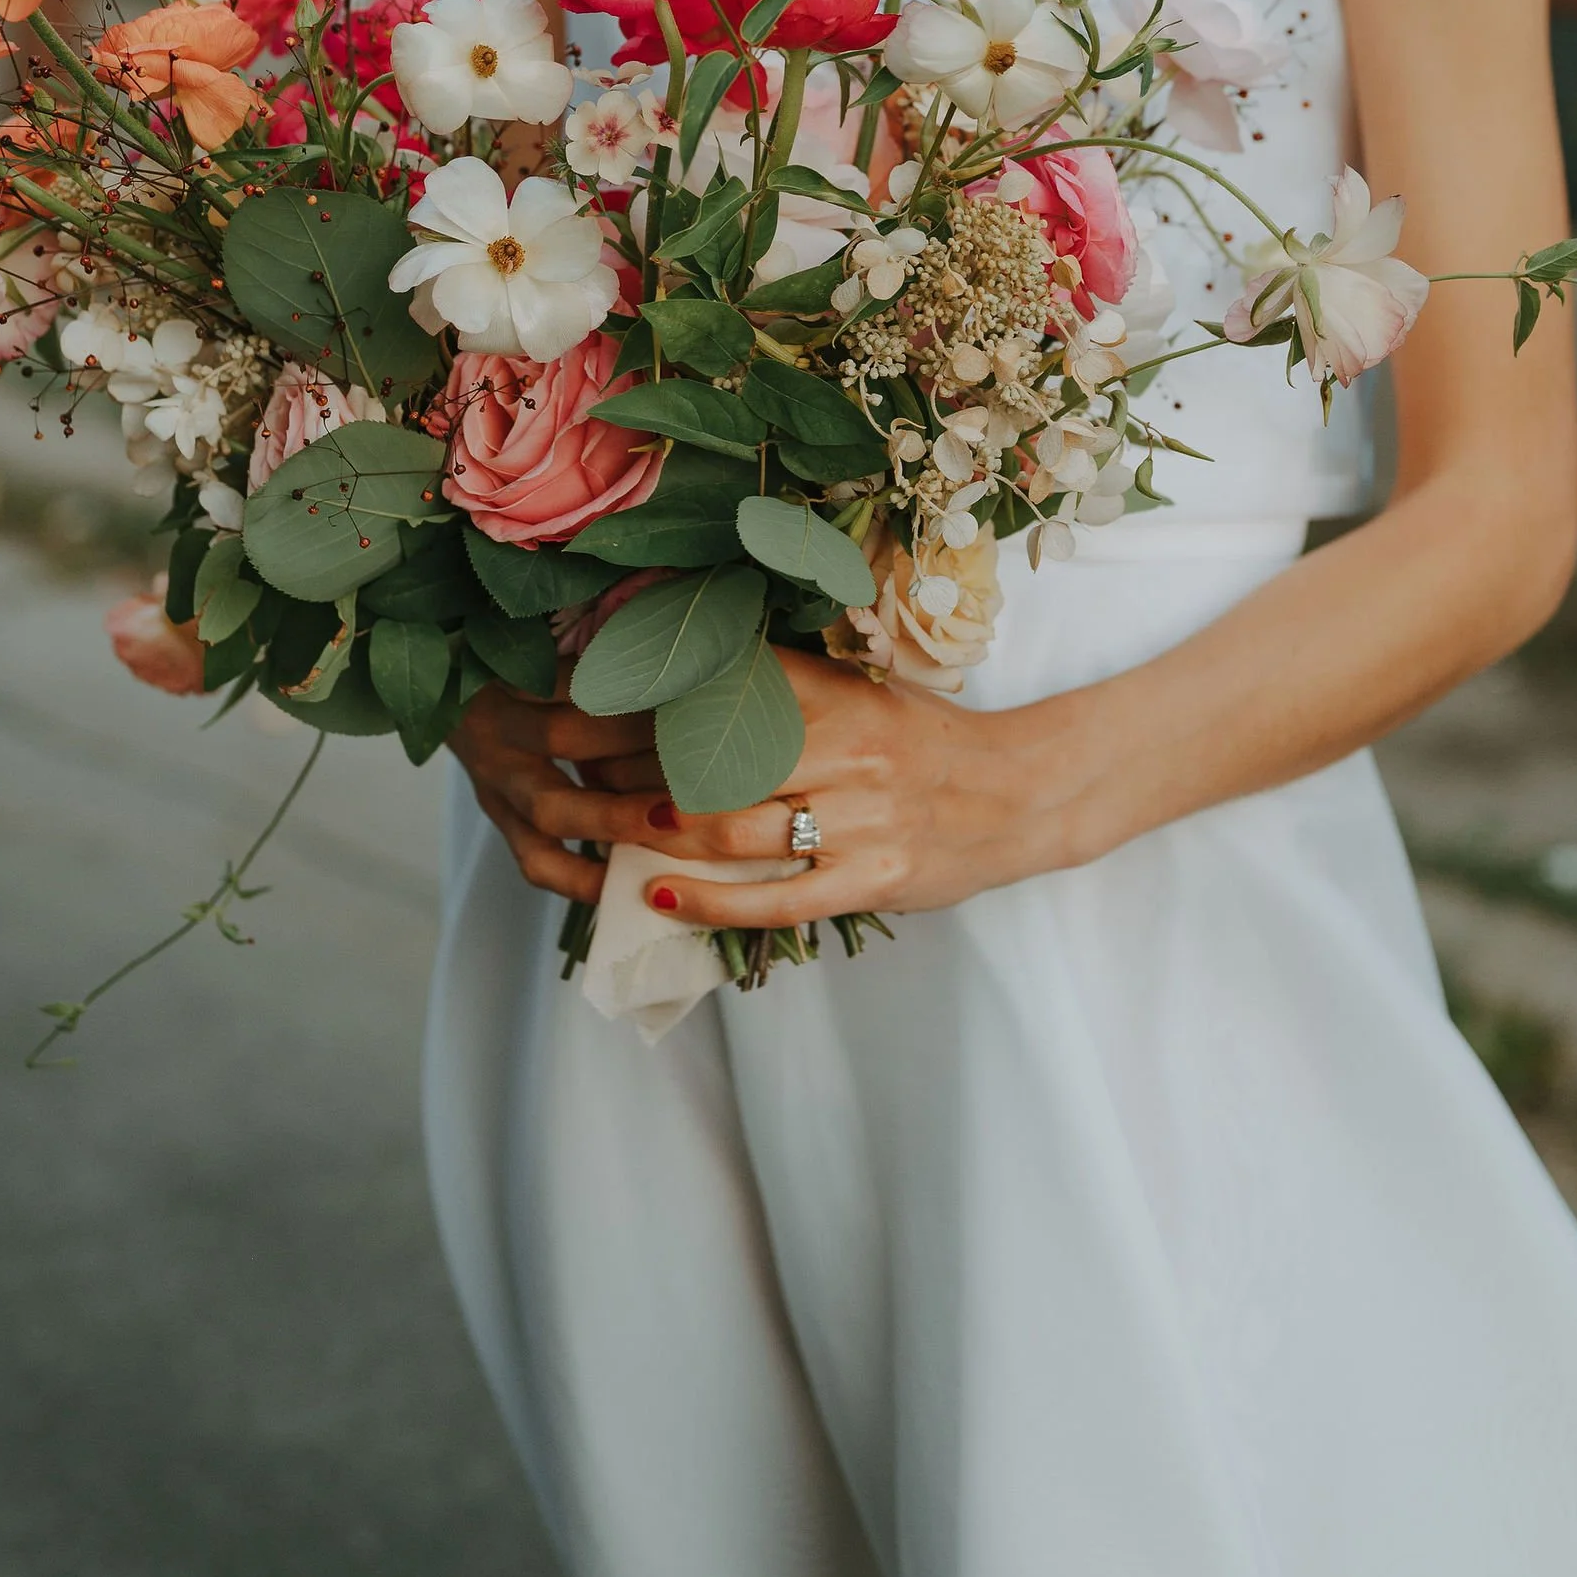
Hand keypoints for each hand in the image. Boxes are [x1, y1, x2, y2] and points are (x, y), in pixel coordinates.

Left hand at [457, 648, 1065, 929]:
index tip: (572, 701)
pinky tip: (653, 897)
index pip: (715, 692)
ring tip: (593, 827)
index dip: (636, 701)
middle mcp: (842, 751)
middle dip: (622, 764)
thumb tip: (679, 675)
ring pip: (731, 828)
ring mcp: (856, 819)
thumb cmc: (925, 741)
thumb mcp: (859, 692)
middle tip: (557, 764)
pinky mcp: (870, 879)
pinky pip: (776, 898)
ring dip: (650, 830)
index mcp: (834, 694)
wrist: (1019, 793)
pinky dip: (709, 901)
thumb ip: (782, 685)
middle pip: (707, 759)